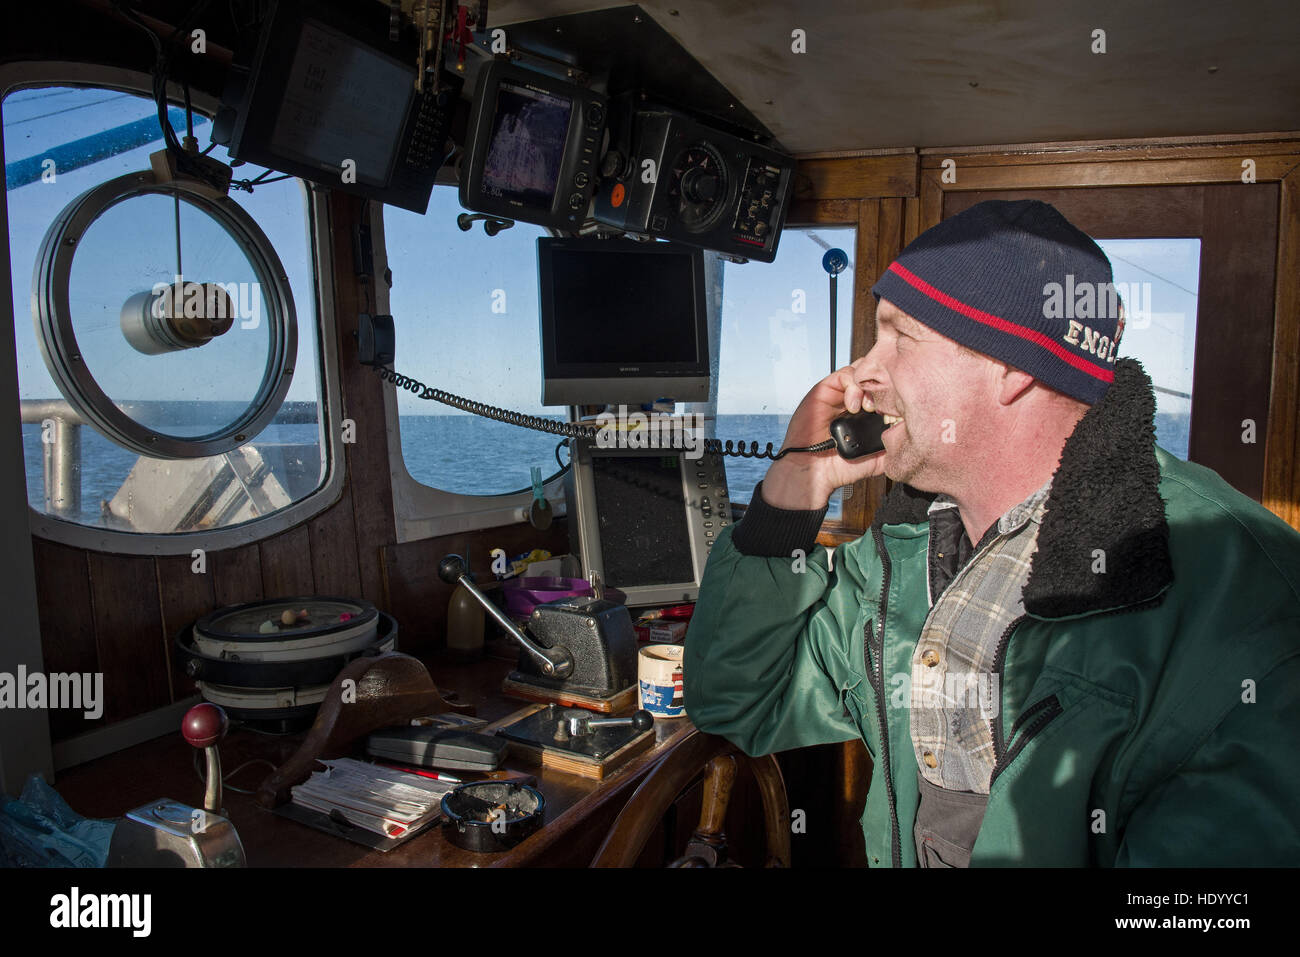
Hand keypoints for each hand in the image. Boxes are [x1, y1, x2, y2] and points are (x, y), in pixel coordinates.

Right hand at [761, 358, 887, 508]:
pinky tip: (852, 406)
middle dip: (885, 385)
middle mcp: (856, 399)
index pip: (889, 389)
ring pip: (862, 370)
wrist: (814, 472)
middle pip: (876, 374)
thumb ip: (894, 447)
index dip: (897, 394)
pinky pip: (844, 375)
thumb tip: (915, 436)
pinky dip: (853, 386)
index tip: (901, 411)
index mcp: (869, 412)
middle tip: (887, 404)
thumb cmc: (840, 467)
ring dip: (869, 385)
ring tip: (868, 407)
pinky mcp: (825, 390)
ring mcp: (841, 394)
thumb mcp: (877, 459)